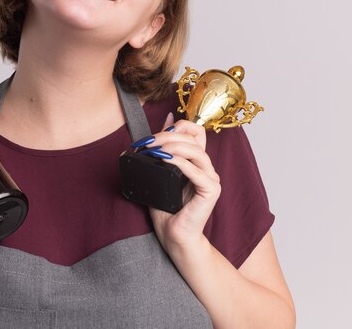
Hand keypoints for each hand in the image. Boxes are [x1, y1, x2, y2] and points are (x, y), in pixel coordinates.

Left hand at [146, 114, 220, 252]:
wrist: (173, 236)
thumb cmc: (166, 208)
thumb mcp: (159, 172)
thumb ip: (162, 149)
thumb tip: (164, 122)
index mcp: (196, 161)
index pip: (195, 130)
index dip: (176, 127)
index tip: (153, 135)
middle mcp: (206, 167)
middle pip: (193, 138)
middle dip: (167, 136)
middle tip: (147, 143)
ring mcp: (211, 178)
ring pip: (197, 151)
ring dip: (173, 147)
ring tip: (154, 152)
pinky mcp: (211, 191)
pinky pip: (198, 171)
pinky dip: (181, 163)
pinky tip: (166, 160)